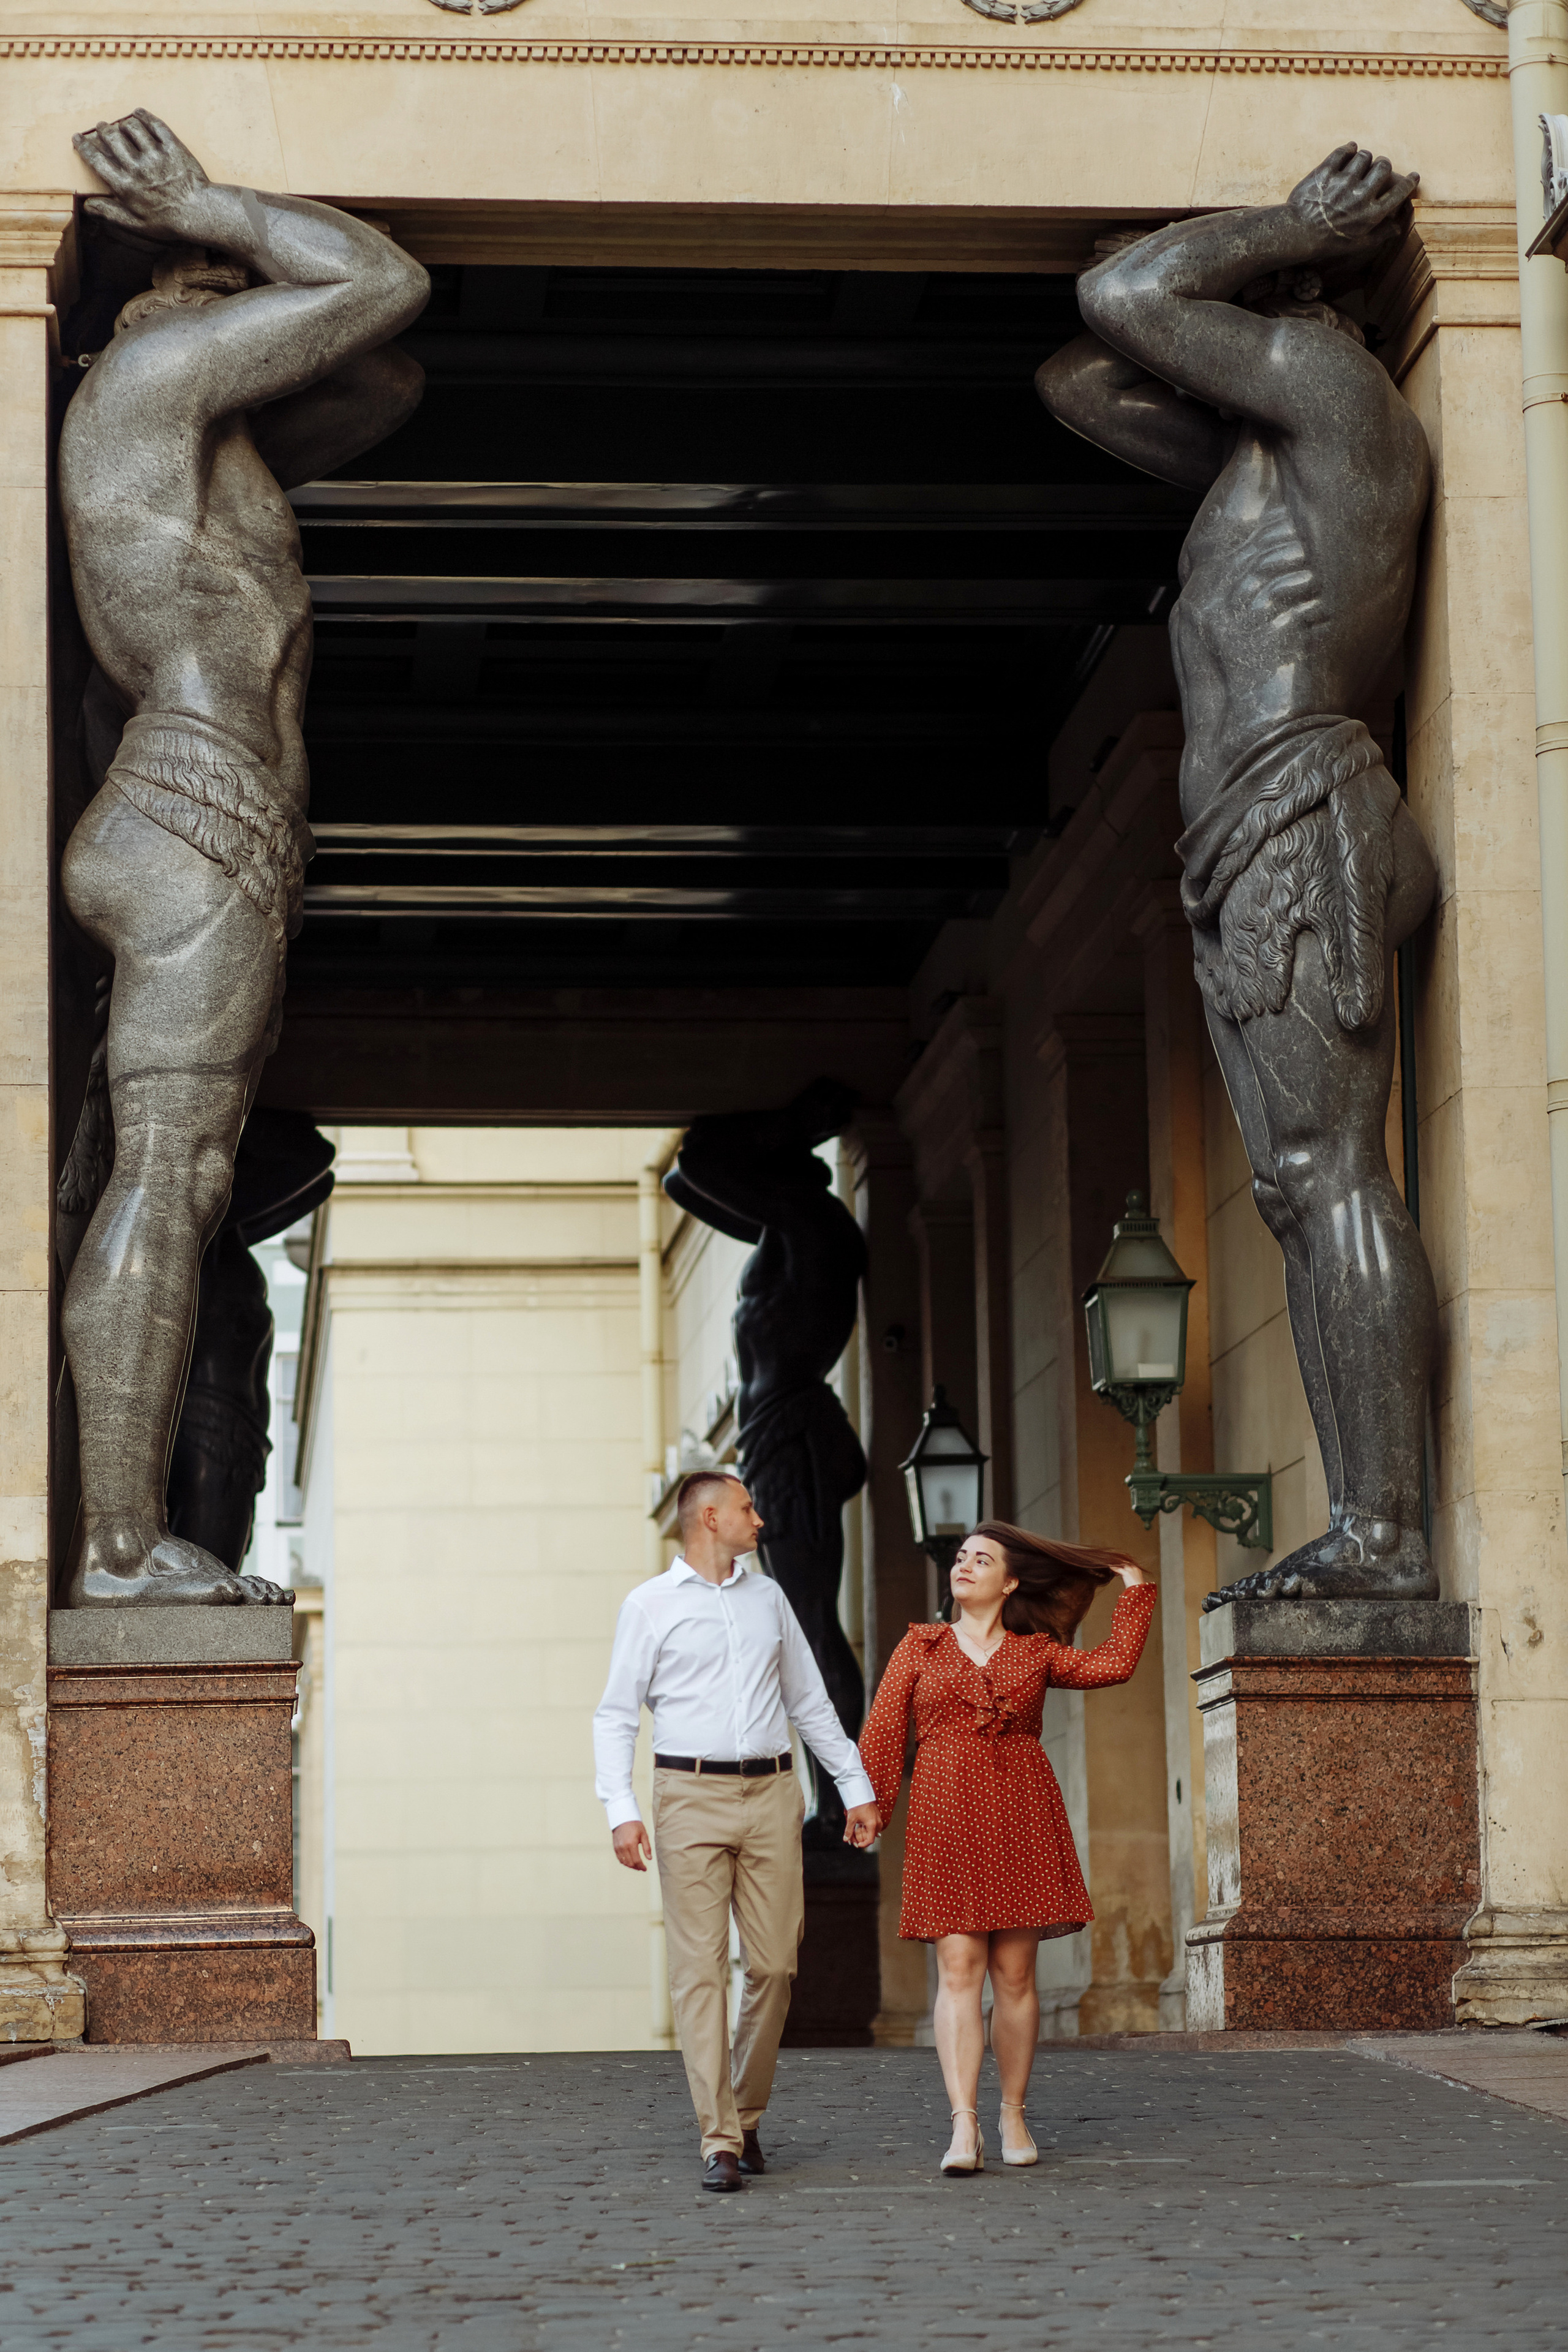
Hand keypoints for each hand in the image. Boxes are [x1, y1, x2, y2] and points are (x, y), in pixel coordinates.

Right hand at [74, 110, 210, 237]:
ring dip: (123, 123)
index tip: (78, 137)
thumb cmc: (168, 222)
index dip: (84, 146)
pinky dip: (144, 116)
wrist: (201, 214)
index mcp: (125, 185)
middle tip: (101, 127)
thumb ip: (111, 213)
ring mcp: (155, 155)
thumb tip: (87, 206)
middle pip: (112, 138)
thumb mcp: (136, 224)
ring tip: (122, 124)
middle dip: (102, 129)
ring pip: (131, 128)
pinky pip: (155, 124)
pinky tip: (138, 113)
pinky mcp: (172, 147)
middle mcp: (137, 167)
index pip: (96, 160)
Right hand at [612, 1821, 652, 1872]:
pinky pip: (619, 1859)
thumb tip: (649, 1859)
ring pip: (624, 1862)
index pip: (636, 1860)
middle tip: (642, 1868)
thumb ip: (647, 1848)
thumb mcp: (644, 1835)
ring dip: (631, 1866)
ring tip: (637, 1865)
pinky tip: (630, 1861)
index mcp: (631, 1844)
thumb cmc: (635, 1825)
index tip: (645, 1869)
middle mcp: (623, 1847)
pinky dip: (625, 1862)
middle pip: (630, 1863)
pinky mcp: (615, 1847)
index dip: (641, 1866)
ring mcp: (618, 1848)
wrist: (623, 1818)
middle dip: (636, 1867)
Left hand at [843, 1802, 881, 1847]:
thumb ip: (849, 1831)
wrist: (861, 1793)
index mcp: (872, 1824)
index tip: (857, 1844)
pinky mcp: (877, 1817)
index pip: (870, 1841)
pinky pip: (873, 1826)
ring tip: (856, 1831)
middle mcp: (877, 1823)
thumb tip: (846, 1839)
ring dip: (864, 1833)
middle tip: (853, 1839)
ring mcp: (878, 1820)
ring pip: (872, 1832)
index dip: (863, 1844)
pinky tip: (860, 1826)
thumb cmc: (857, 1804)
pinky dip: (866, 1828)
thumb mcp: (851, 1818)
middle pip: (870, 1836)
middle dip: (861, 1839)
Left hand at [1110, 1558, 1147, 1588]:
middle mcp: (1134, 1568)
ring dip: (1116, 1565)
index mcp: (1137, 1570)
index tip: (1120, 1566)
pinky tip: (1111, 1567)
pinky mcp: (1126, 1572)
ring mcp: (1130, 1569)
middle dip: (1119, 1564)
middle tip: (1115, 1565)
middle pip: (1124, 1563)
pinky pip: (1118, 1569)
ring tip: (1112, 1566)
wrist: (1139, 1591)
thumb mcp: (1137, 1581)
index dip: (1124, 1565)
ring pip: (1121, 1565)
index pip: (1129, 1564)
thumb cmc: (1138, 1588)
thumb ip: (1133, 1578)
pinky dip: (1114, 1568)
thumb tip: (1129, 1580)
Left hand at [1287, 145, 1417, 253]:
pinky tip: (1348, 151)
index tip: (1413, 176)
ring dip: (1363, 157)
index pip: (1399, 192)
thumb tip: (1398, 227)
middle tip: (1378, 167)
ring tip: (1359, 163)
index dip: (1409, 182)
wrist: (1296, 234)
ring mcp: (1343, 182)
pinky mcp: (1326, 172)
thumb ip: (1379, 235)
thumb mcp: (1356, 245)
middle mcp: (1360, 196)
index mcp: (1371, 214)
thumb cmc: (1328, 242)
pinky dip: (1347, 149)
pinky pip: (1343, 151)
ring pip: (1364, 155)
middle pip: (1383, 166)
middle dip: (1383, 164)